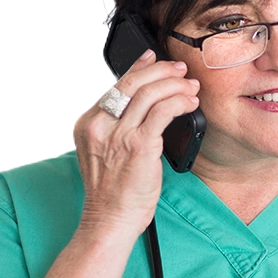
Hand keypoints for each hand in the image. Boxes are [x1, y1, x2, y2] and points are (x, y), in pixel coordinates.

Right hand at [72, 49, 199, 236]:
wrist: (109, 219)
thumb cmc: (112, 192)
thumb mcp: (104, 152)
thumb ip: (115, 126)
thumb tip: (142, 102)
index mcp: (87, 123)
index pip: (116, 85)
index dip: (139, 67)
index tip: (154, 58)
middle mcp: (100, 124)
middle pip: (133, 82)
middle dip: (161, 70)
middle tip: (179, 70)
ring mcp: (119, 134)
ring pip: (151, 93)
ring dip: (176, 85)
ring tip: (190, 88)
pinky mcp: (140, 145)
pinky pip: (164, 111)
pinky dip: (180, 102)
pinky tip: (190, 104)